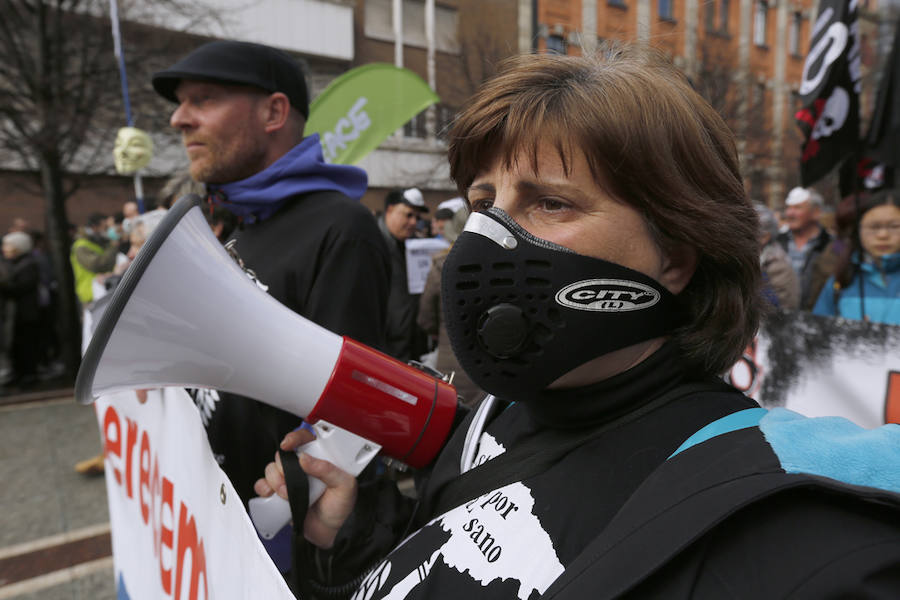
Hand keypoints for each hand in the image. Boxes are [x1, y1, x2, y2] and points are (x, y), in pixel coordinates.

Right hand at [253, 428, 357, 548]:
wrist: (330, 534)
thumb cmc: (340, 508)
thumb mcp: (344, 486)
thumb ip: (328, 470)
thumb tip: (306, 458)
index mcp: (321, 459)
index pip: (305, 439)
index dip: (294, 438)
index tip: (288, 445)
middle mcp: (303, 467)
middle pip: (283, 455)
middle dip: (282, 467)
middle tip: (290, 481)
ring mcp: (290, 480)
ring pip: (271, 469)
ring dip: (274, 481)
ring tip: (286, 494)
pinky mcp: (279, 494)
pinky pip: (263, 486)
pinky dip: (263, 489)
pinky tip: (272, 496)